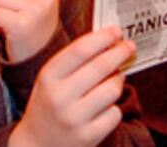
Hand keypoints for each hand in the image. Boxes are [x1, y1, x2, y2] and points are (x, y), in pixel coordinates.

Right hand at [9, 27, 136, 146]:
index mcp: (48, 77)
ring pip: (112, 90)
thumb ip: (74, 61)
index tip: (116, 31)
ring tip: (114, 79)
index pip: (80, 50)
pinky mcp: (88, 136)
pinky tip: (104, 106)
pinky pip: (114, 113)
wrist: (37, 143)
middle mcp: (60, 97)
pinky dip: (113, 106)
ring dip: (117, 81)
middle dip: (119, 53)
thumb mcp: (50, 79)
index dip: (102, 38)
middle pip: (100, 67)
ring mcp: (74, 118)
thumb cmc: (48, 104)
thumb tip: (108, 42)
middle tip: (129, 46)